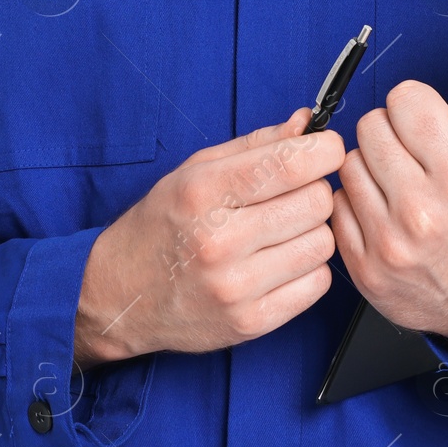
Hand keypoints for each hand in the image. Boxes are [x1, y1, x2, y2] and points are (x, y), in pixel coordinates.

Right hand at [74, 107, 344, 368]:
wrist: (121, 294)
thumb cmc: (163, 224)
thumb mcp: (196, 169)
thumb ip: (257, 144)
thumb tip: (307, 123)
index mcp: (204, 191)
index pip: (290, 164)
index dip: (324, 150)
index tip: (326, 149)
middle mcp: (218, 240)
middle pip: (316, 202)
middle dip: (314, 190)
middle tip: (293, 194)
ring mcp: (235, 287)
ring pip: (322, 244)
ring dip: (312, 232)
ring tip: (283, 230)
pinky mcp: (250, 323)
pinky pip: (317, 285)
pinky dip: (308, 269)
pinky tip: (281, 261)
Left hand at [331, 34, 447, 352]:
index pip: (404, 100)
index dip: (415, 105)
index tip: (425, 124)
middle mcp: (422, 211)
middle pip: (370, 126)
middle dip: (391, 133)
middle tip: (413, 155)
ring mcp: (389, 242)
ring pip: (347, 163)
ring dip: (369, 166)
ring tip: (399, 183)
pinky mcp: (364, 266)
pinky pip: (335, 205)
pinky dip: (355, 203)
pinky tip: (383, 210)